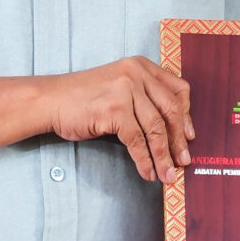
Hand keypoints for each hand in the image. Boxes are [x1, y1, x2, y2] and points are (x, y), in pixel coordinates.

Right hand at [45, 57, 193, 182]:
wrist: (50, 100)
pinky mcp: (114, 110)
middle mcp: (136, 74)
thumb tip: (171, 130)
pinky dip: (144, 160)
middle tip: (183, 161)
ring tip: (168, 174)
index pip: (177, 89)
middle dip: (179, 140)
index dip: (187, 115)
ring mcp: (125, 91)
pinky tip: (148, 172)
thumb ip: (143, 97)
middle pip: (170, 110)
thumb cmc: (83, 98)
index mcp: (141, 66)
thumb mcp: (118, 86)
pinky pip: (137, 141)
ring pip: (155, 129)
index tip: (189, 136)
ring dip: (164, 156)